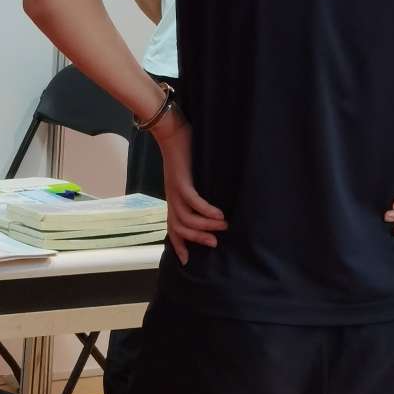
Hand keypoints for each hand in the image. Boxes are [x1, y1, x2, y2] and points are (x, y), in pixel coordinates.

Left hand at [153, 109, 226, 264]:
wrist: (170, 132)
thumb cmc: (183, 153)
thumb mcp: (187, 177)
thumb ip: (194, 190)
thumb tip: (210, 203)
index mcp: (172, 199)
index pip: (173, 228)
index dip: (179, 245)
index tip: (187, 261)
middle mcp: (171, 198)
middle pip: (180, 228)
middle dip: (197, 239)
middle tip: (215, 243)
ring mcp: (175, 191)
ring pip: (187, 218)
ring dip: (205, 226)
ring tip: (223, 226)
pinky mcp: (180, 181)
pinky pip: (193, 202)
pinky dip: (206, 210)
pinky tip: (218, 214)